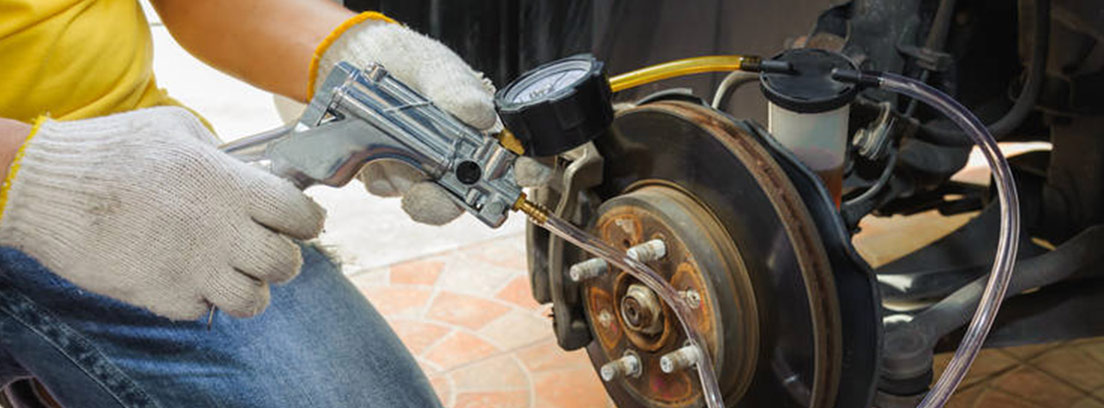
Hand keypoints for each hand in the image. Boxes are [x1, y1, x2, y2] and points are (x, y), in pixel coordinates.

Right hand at [0, 107, 324, 319]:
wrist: (45, 187)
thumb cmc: (110, 150)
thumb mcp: (177, 129)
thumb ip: (220, 153)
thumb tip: (245, 169)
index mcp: (231, 186)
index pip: (303, 217)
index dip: (307, 220)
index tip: (297, 220)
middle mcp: (222, 231)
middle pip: (287, 264)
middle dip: (282, 257)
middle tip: (262, 246)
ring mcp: (194, 268)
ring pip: (255, 300)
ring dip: (249, 287)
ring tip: (231, 269)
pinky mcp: (164, 296)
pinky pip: (204, 310)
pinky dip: (201, 298)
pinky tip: (185, 274)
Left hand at [314, 17, 509, 224]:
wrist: (357, 63)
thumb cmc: (412, 64)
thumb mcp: (438, 68)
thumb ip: (458, 92)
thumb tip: (482, 115)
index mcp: (490, 133)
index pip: (525, 160)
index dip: (532, 170)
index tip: (524, 172)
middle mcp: (466, 161)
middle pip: (482, 197)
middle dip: (464, 199)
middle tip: (446, 189)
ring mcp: (430, 175)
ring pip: (436, 205)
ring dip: (422, 197)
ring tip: (404, 175)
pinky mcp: (395, 180)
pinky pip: (391, 191)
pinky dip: (380, 174)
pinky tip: (371, 150)